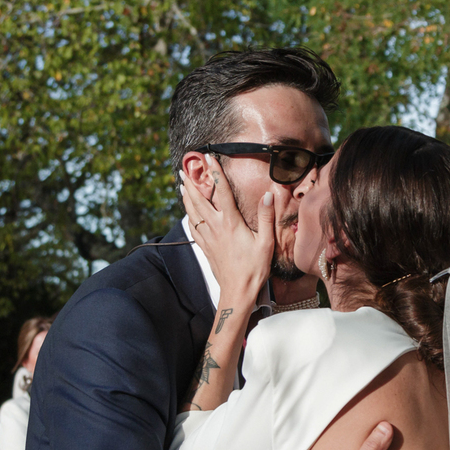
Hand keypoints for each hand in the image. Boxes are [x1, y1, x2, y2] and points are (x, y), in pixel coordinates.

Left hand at [180, 156, 274, 302]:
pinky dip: (189, 216)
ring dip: (187, 197)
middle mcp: (216, 227)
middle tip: (182, 170)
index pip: (222, 191)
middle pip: (199, 200)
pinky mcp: (206, 248)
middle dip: (191, 183)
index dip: (216, 172)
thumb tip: (267, 194)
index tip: (209, 157)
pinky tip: (188, 213)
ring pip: (193, 213)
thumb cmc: (254, 269)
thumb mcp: (266, 243)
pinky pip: (194, 227)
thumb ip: (266, 217)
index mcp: (231, 223)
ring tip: (181, 186)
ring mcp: (209, 238)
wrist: (237, 292)